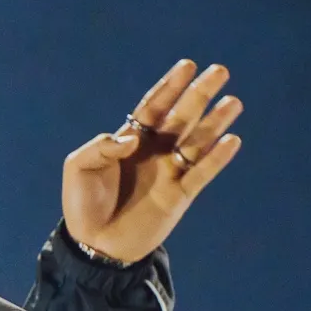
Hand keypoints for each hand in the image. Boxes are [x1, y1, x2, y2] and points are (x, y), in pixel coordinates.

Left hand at [62, 59, 242, 263]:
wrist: (94, 244)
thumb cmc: (83, 204)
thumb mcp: (78, 167)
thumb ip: (100, 146)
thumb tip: (131, 138)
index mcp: (131, 141)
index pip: (154, 107)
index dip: (170, 87)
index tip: (188, 65)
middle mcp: (154, 152)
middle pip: (181, 117)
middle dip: (199, 94)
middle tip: (220, 71)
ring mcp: (169, 172)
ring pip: (197, 142)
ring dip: (215, 122)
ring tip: (232, 102)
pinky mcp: (179, 196)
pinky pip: (201, 174)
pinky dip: (216, 159)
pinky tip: (231, 141)